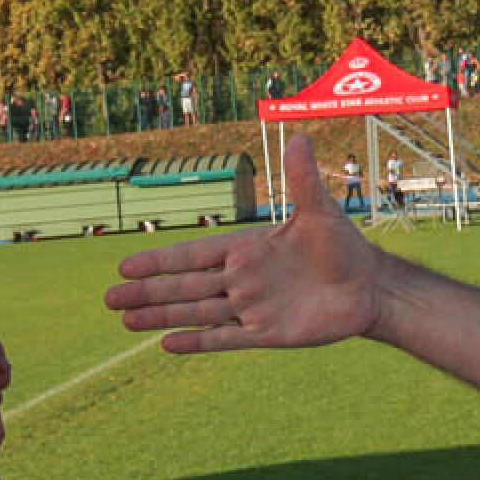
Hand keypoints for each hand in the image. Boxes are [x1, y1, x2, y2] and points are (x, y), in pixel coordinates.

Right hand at [105, 135, 381, 353]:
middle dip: (148, 292)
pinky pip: (224, 340)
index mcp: (248, 249)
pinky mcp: (266, 335)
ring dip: (161, 316)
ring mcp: (252, 309)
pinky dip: (196, 342)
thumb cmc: (345, 247)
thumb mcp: (320, 212)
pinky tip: (166, 344)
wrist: (370, 289)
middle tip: (109, 300)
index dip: (159, 260)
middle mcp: (243, 280)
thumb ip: (302, 179)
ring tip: (125, 322)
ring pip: (197, 314)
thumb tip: (299, 135)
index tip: (124, 266)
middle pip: (185, 287)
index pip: (194, 255)